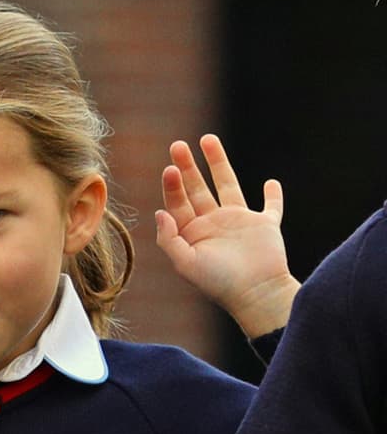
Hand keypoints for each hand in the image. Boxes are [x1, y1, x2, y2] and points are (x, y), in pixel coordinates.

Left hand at [155, 134, 299, 337]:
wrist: (255, 295)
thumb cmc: (218, 283)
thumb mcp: (186, 264)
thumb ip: (169, 239)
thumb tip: (159, 212)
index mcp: (192, 233)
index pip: (178, 202)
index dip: (172, 185)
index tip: (170, 168)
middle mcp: (213, 224)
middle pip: (197, 188)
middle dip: (188, 167)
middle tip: (177, 145)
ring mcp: (239, 223)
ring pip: (228, 186)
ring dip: (218, 163)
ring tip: (208, 139)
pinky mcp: (265, 226)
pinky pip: (271, 207)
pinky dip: (273, 196)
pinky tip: (270, 182)